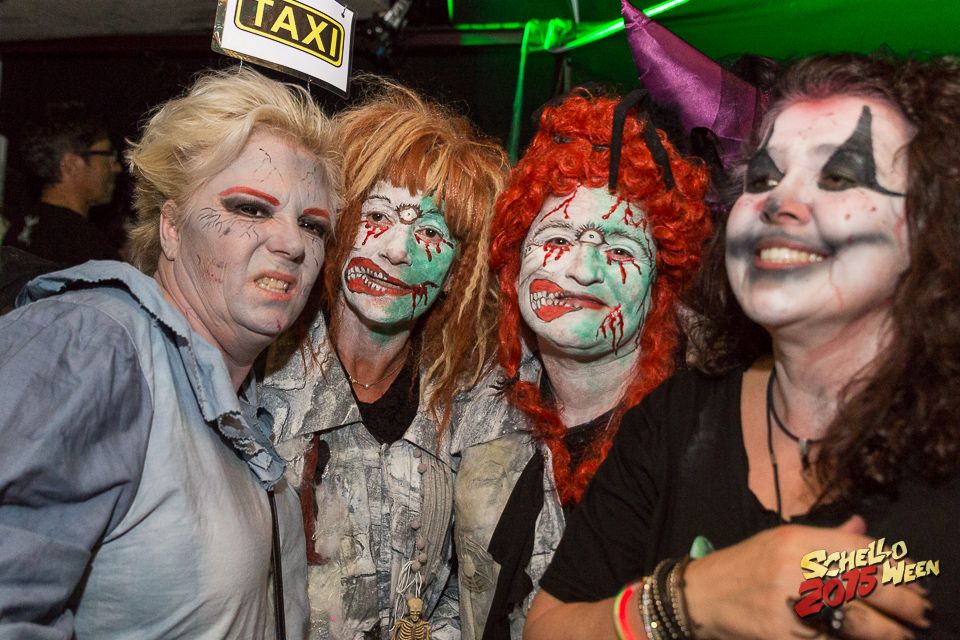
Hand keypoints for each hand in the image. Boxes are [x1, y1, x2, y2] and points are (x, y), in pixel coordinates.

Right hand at [682, 516, 929, 639]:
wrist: (700, 596)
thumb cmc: (744, 567)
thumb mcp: (780, 541)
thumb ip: (825, 539)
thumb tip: (862, 530)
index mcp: (797, 539)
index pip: (861, 550)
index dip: (897, 567)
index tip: (915, 579)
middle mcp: (796, 568)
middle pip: (867, 584)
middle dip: (903, 601)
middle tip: (920, 610)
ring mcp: (790, 604)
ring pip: (857, 621)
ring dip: (889, 631)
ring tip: (904, 634)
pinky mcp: (785, 635)